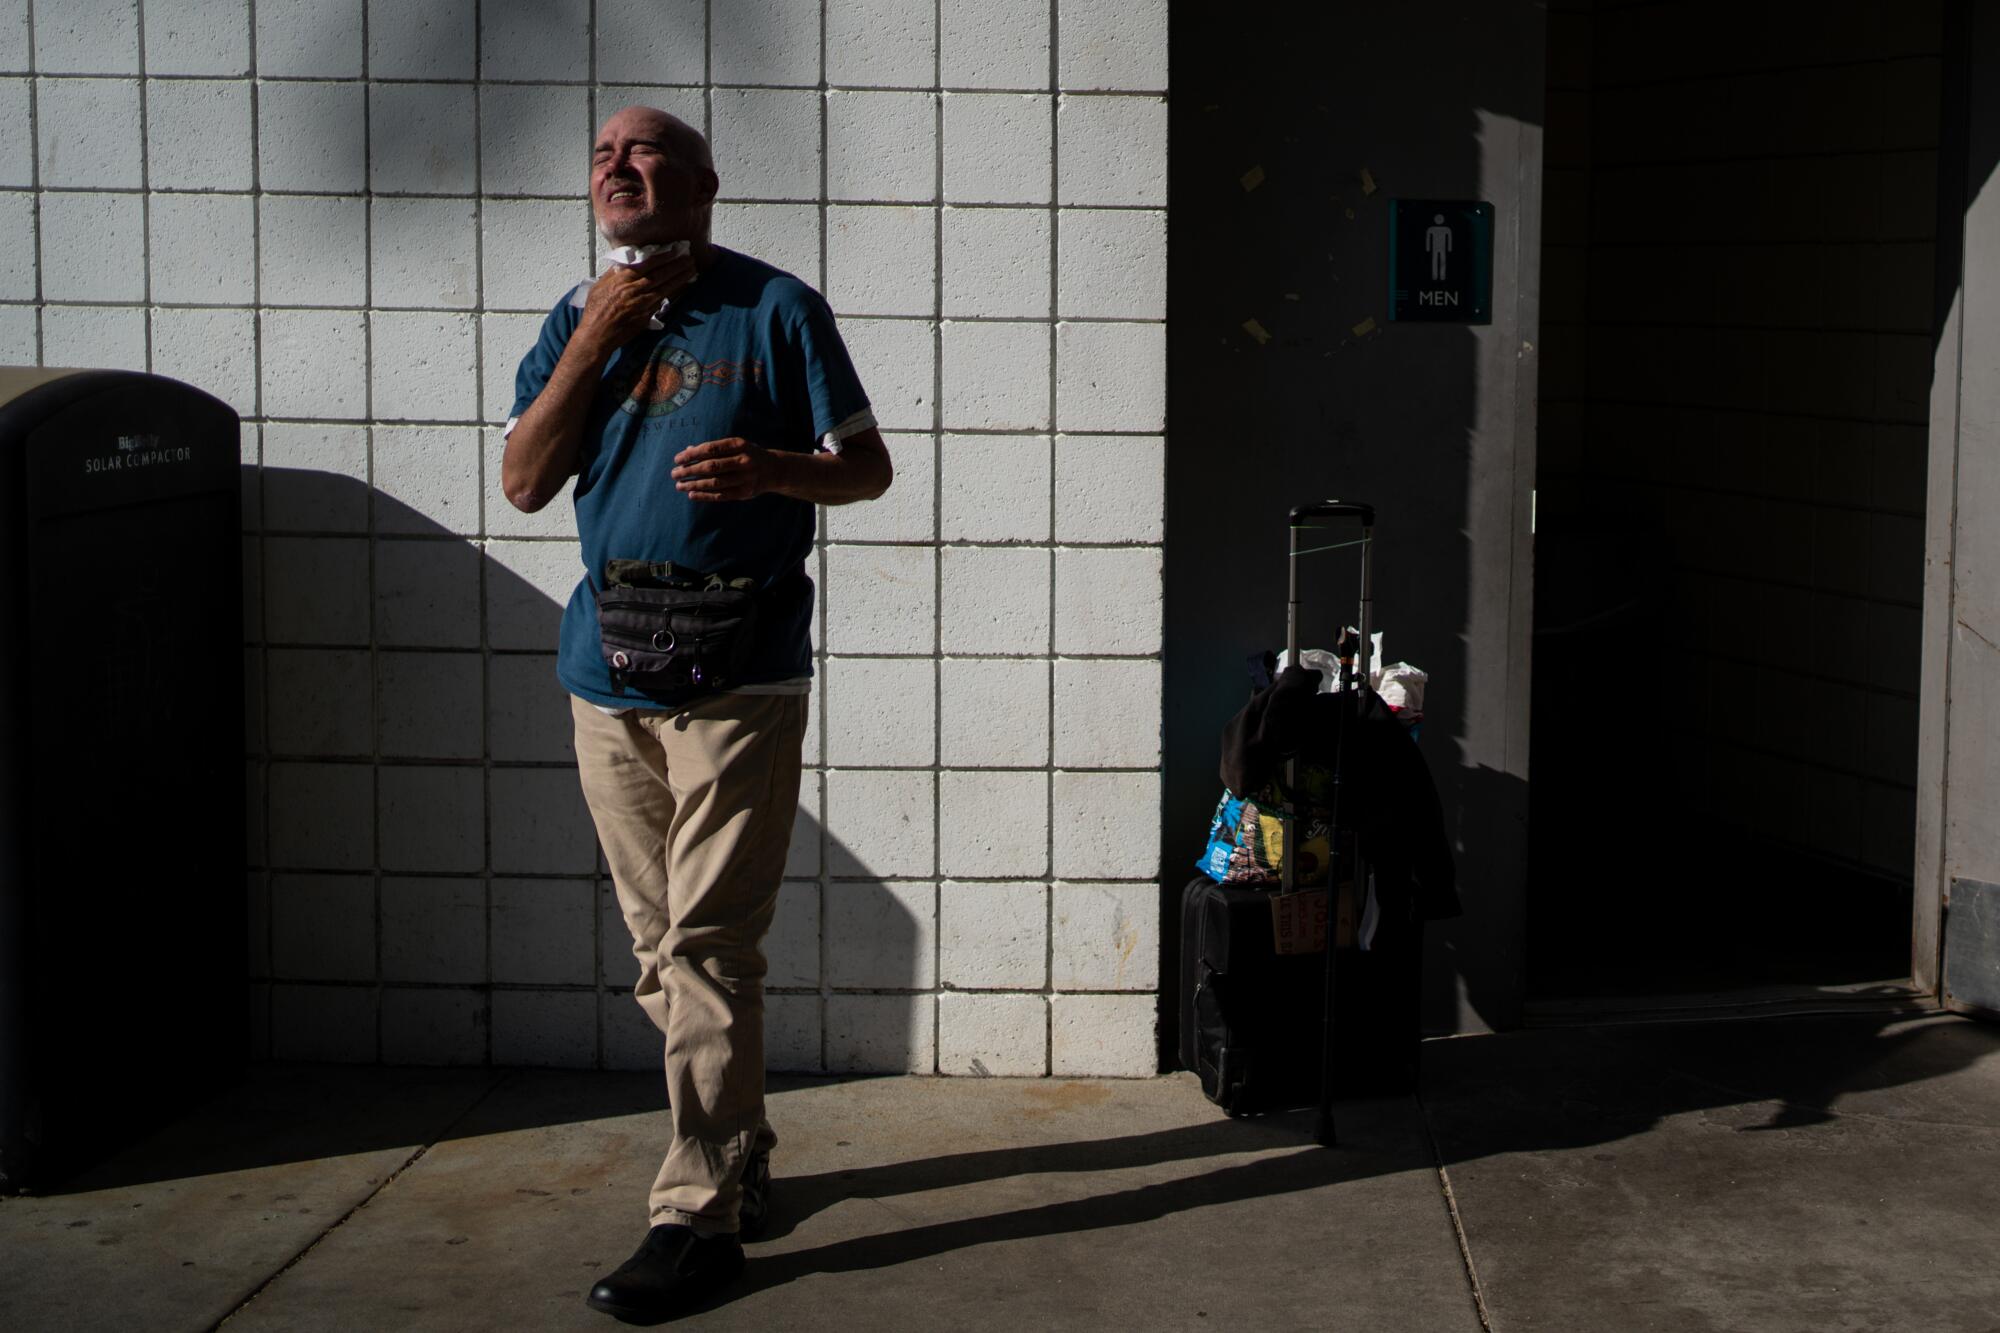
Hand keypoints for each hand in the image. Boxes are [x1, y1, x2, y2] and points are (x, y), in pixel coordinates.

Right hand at [575, 252, 694, 351]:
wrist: (596, 334)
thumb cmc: (595, 310)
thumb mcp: (600, 286)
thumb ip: (614, 273)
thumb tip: (625, 262)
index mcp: (621, 280)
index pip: (646, 264)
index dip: (662, 257)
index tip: (674, 250)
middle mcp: (633, 290)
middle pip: (659, 275)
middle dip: (676, 266)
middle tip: (690, 258)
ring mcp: (641, 304)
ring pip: (665, 288)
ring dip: (680, 279)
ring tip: (692, 271)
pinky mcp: (646, 316)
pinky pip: (662, 303)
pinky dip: (673, 294)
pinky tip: (682, 288)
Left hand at [673, 437, 774, 501]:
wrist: (774, 470)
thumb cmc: (747, 455)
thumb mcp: (734, 446)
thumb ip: (713, 448)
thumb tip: (687, 451)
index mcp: (739, 445)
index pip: (710, 449)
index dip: (692, 454)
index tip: (677, 459)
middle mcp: (743, 460)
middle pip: (711, 466)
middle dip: (689, 470)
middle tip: (674, 474)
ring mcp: (745, 478)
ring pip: (714, 482)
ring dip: (694, 484)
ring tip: (679, 485)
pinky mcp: (745, 493)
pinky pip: (721, 495)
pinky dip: (705, 495)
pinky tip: (691, 494)